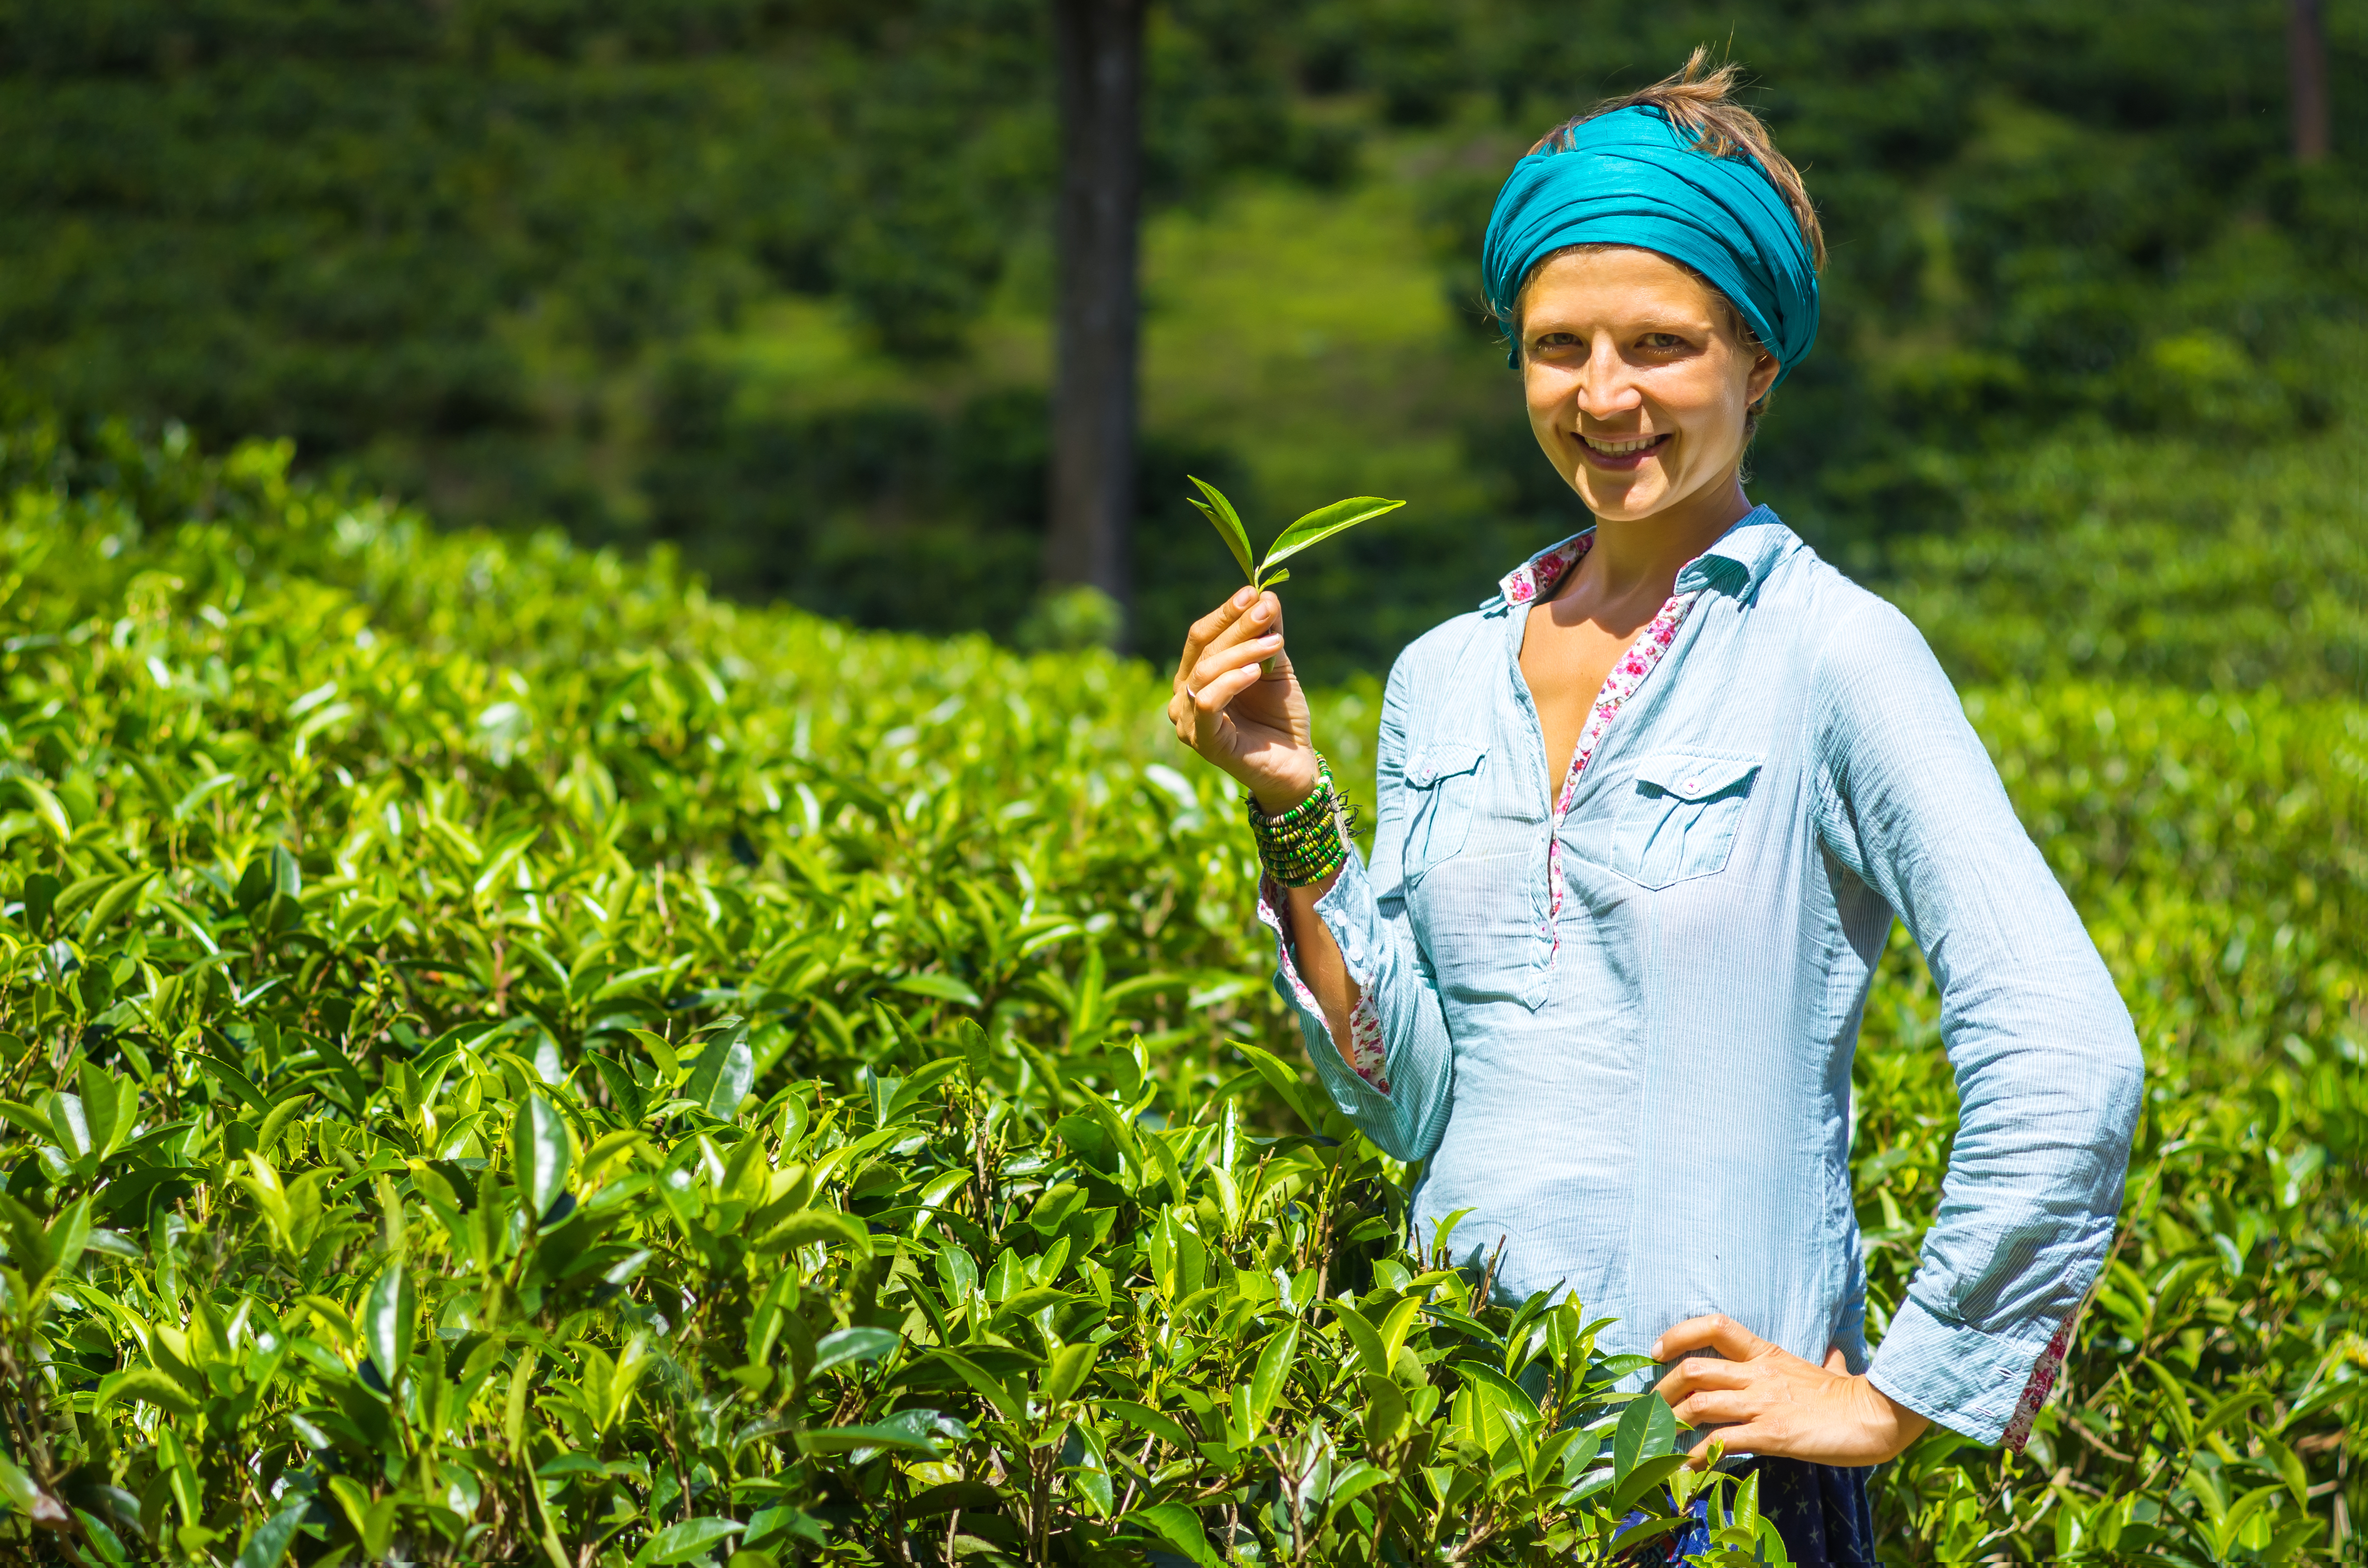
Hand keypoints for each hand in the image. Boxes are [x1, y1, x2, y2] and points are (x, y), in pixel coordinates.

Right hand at [1168, 587, 1316, 812]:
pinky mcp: (1202, 741)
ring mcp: (1188, 720)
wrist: (1296, 765)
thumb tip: (1266, 594)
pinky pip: (1207, 702)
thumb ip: (1267, 635)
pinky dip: (1230, 682)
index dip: (1225, 612)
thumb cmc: (1281, 717)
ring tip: (1274, 643)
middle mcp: (1183, 696)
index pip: (1201, 636)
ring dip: (1241, 652)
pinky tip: (1254, 672)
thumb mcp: (1277, 667)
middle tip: (1267, 609)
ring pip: (1206, 672)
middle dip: (1238, 626)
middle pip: (1204, 649)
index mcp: (1195, 675)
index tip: (1253, 592)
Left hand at [1652, 1314, 1930, 1468]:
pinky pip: (1721, 1441)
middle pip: (1692, 1369)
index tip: (1657, 1350)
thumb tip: (1836, 1354)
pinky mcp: (1771, 1434)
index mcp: (1766, 1354)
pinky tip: (1687, 1465)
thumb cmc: (1852, 1396)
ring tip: (1660, 1438)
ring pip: (1698, 1403)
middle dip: (1663, 1388)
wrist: (1877, 1416)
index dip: (1678, 1334)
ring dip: (1672, 1421)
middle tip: (1651, 1408)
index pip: (1714, 1325)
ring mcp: (1762, 1403)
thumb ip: (1823, 1362)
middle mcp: (1757, 1374)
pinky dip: (1697, 1454)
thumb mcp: (1830, 1368)